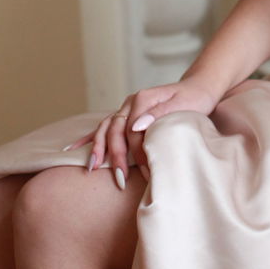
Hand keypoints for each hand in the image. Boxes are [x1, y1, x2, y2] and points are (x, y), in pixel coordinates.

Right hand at [64, 77, 218, 190]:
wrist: (197, 89)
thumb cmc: (194, 100)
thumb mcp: (184, 105)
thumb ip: (160, 113)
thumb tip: (135, 126)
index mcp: (143, 98)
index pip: (132, 128)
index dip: (136, 150)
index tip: (145, 169)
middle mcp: (131, 102)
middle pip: (114, 129)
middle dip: (114, 155)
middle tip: (119, 179)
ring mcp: (126, 109)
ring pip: (105, 128)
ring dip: (98, 149)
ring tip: (91, 168)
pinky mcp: (125, 116)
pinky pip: (103, 127)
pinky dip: (88, 139)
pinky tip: (71, 149)